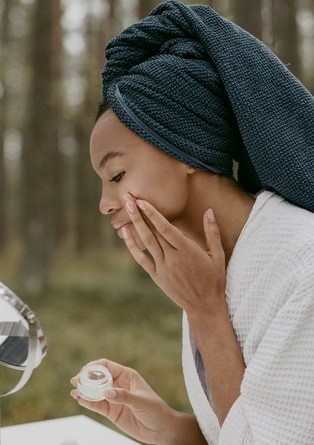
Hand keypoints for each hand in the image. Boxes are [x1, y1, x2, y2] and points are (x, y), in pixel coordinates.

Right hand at [71, 359, 179, 444]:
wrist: (161, 429)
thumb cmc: (155, 410)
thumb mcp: (140, 401)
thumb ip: (123, 396)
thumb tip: (107, 392)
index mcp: (127, 376)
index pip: (107, 366)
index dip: (95, 366)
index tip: (85, 370)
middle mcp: (119, 384)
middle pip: (98, 377)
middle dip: (86, 377)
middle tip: (75, 380)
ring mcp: (114, 398)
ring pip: (95, 392)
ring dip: (84, 390)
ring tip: (74, 391)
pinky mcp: (112, 411)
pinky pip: (97, 405)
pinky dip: (87, 402)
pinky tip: (79, 399)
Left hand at [121, 194, 225, 315]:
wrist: (204, 307)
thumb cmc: (214, 280)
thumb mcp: (218, 255)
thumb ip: (212, 232)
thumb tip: (209, 211)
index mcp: (188, 250)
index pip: (166, 228)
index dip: (153, 214)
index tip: (143, 201)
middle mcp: (173, 258)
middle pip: (152, 232)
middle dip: (139, 213)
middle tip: (128, 197)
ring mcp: (163, 267)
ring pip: (146, 242)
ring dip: (134, 224)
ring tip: (126, 209)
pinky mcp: (157, 276)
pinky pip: (142, 259)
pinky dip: (132, 245)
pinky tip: (125, 232)